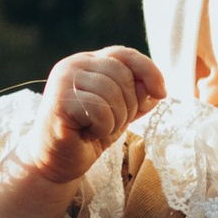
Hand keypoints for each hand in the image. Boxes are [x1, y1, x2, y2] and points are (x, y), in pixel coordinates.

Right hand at [0, 44, 161, 217]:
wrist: (55, 162)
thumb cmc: (88, 134)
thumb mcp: (121, 111)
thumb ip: (138, 96)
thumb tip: (157, 89)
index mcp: (89, 61)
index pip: (125, 54)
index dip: (149, 71)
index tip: (162, 93)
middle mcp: (74, 64)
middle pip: (122, 75)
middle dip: (128, 106)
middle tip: (111, 124)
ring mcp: (64, 79)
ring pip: (113, 93)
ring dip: (114, 120)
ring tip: (97, 129)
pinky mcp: (59, 100)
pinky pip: (100, 110)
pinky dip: (102, 128)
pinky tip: (86, 134)